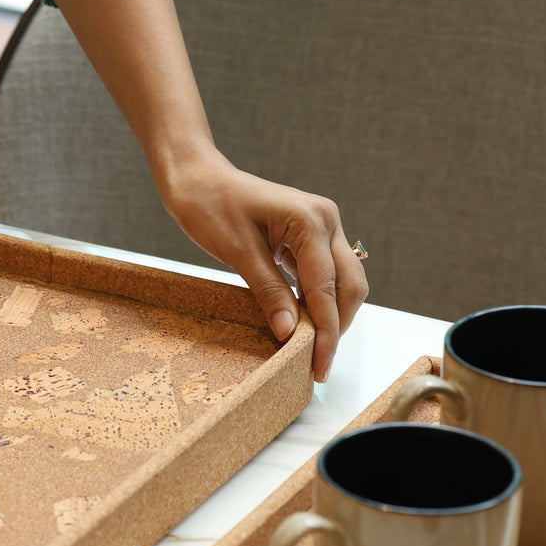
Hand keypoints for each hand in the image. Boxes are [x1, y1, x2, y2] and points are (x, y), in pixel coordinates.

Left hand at [157, 151, 367, 381]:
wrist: (196, 178)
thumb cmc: (210, 205)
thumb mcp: (238, 253)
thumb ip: (269, 292)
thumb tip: (290, 332)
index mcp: (310, 220)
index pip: (327, 288)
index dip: (325, 332)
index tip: (319, 366)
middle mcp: (326, 220)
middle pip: (349, 286)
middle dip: (337, 327)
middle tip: (318, 365)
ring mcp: (321, 226)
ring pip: (342, 281)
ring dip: (331, 314)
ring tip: (311, 349)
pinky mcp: (309, 235)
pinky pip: (324, 273)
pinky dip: (318, 299)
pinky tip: (302, 322)